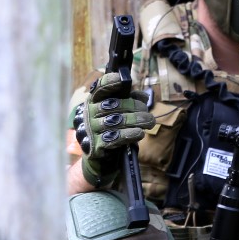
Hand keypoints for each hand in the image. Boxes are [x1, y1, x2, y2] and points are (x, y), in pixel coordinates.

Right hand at [72, 72, 153, 186]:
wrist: (99, 159)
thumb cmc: (110, 130)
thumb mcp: (117, 114)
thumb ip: (129, 102)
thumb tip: (143, 96)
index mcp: (93, 101)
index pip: (99, 88)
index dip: (110, 82)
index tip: (123, 80)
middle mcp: (88, 113)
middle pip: (114, 105)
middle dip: (134, 107)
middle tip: (147, 112)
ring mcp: (90, 130)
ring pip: (117, 121)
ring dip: (137, 120)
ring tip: (149, 122)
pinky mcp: (95, 146)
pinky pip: (115, 137)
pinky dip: (130, 134)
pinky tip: (140, 133)